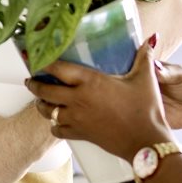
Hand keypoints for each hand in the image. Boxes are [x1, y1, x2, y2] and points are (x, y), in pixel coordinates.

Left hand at [25, 45, 171, 160]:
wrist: (145, 142)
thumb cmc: (145, 110)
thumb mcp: (145, 79)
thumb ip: (144, 57)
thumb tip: (150, 40)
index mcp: (90, 82)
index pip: (58, 68)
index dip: (44, 62)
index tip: (37, 57)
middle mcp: (78, 100)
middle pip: (45, 90)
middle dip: (35, 83)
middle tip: (31, 78)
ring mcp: (77, 119)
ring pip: (47, 111)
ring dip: (41, 104)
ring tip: (40, 98)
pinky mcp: (81, 134)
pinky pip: (57, 130)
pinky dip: (54, 125)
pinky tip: (57, 121)